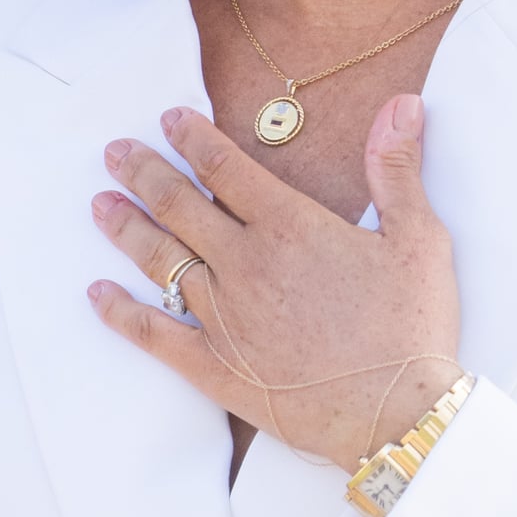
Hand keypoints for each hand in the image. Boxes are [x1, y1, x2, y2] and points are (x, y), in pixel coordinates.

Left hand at [88, 92, 461, 472]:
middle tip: (114, 151)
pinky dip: (121, 312)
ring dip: (126, 228)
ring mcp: (223, 317)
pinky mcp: (214, 366)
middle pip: (179, 205)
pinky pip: (154, 333)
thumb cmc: (410, 326)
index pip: (225, 167)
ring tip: (100, 204)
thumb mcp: (418, 237)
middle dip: (143, 172)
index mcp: (289, 226)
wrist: (395, 414)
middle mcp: (244, 263)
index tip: (169, 118)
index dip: (193, 138)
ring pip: (160, 260)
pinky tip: (98, 294)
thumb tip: (404, 103)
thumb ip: (397, 168)